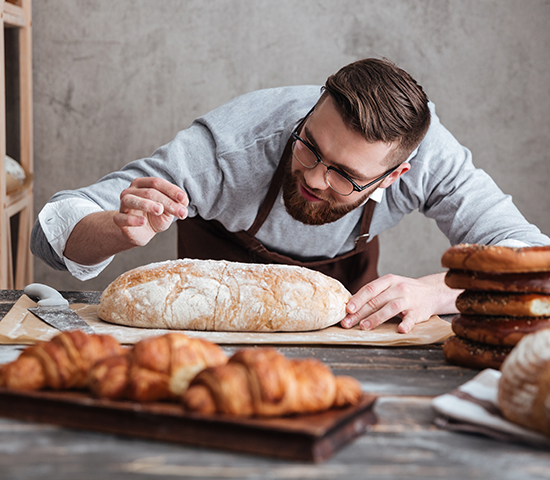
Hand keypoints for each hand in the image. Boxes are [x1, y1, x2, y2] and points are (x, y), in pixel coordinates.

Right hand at [114, 177, 188, 246]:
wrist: (143, 232)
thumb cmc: (156, 216)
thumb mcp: (169, 209)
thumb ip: (177, 203)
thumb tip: (183, 200)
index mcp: (143, 184)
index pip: (157, 182)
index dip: (171, 190)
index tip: (183, 199)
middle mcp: (131, 191)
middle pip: (149, 192)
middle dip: (168, 203)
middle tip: (181, 213)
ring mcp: (123, 204)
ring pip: (131, 200)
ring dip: (147, 204)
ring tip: (159, 210)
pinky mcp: (119, 219)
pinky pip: (121, 218)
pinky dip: (132, 219)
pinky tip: (143, 221)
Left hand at [340, 273, 459, 333]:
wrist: (431, 292)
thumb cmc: (404, 291)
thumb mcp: (389, 286)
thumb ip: (373, 294)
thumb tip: (351, 306)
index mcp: (388, 280)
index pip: (370, 289)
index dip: (358, 299)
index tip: (348, 309)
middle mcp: (398, 288)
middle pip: (376, 300)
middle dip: (360, 313)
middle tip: (348, 323)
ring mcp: (409, 300)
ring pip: (390, 308)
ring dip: (376, 318)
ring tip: (364, 327)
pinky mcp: (418, 312)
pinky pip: (411, 319)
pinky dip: (406, 324)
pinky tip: (400, 329)